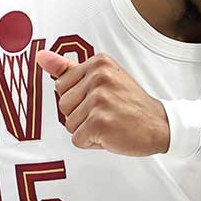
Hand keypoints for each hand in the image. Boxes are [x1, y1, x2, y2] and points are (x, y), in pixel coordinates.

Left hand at [35, 50, 169, 155]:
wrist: (160, 124)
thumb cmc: (130, 104)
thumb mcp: (102, 78)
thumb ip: (69, 69)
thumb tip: (40, 57)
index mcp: (98, 63)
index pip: (61, 86)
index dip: (77, 99)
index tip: (100, 99)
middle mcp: (99, 77)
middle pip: (62, 105)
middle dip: (80, 116)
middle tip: (106, 113)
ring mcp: (99, 100)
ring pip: (69, 124)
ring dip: (87, 130)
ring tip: (109, 123)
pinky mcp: (100, 122)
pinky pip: (78, 140)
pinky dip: (92, 143)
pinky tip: (110, 135)